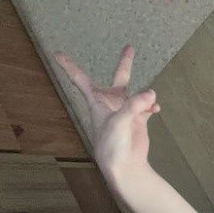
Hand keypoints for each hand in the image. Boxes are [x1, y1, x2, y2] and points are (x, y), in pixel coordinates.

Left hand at [54, 45, 160, 179]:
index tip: (58, 54)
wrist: (125, 165)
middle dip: (125, 63)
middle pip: (119, 78)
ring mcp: (127, 110)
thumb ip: (134, 105)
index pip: (80, 79)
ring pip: (138, 93)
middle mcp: (112, 103)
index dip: (69, 66)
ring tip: (150, 102)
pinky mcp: (139, 118)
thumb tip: (151, 93)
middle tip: (129, 47)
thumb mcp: (119, 121)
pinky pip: (148, 105)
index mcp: (97, 102)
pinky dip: (153, 105)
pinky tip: (156, 110)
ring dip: (146, 95)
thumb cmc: (112, 144)